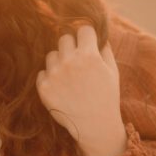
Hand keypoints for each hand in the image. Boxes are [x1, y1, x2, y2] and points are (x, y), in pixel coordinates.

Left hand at [36, 24, 126, 155]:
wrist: (94, 126)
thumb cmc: (106, 97)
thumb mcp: (112, 71)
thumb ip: (105, 49)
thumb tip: (97, 34)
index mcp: (89, 55)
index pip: (83, 29)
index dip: (87, 37)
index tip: (88, 44)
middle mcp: (69, 61)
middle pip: (64, 38)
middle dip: (72, 47)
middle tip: (78, 62)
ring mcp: (54, 74)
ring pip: (51, 54)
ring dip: (59, 62)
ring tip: (70, 78)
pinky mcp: (43, 87)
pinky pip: (42, 72)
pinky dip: (50, 78)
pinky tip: (61, 89)